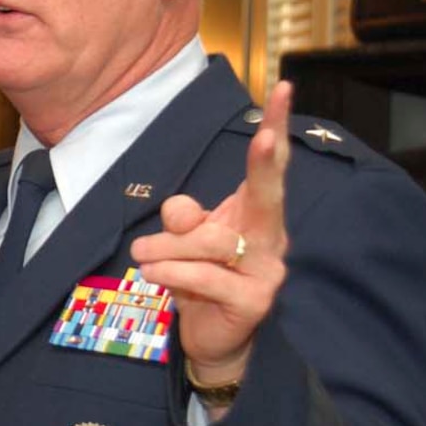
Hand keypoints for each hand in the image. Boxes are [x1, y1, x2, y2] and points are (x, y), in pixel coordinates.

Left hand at [130, 80, 292, 391]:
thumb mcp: (186, 241)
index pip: (268, 166)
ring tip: (143, 257)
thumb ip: (184, 219)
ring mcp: (267, 270)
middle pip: (268, 194)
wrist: (210, 337)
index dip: (275, 128)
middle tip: (267, 137)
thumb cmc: (199, 277)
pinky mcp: (254, 300)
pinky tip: (155, 276)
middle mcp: (270, 237)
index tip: (282, 88)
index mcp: (254, 214)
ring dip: (166, 247)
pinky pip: (206, 276)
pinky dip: (173, 273)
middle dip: (265, 163)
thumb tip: (178, 209)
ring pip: (212, 241)